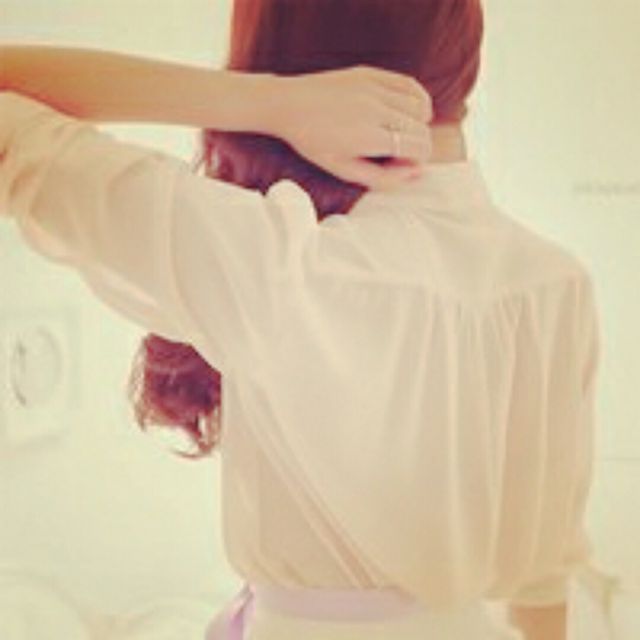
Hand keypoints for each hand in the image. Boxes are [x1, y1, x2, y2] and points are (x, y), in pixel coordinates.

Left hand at [268, 66, 432, 189]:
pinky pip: (410, 85)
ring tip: (400, 133)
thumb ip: (383, 177)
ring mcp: (375, 89)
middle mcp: (377, 110)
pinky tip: (408, 111)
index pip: (419, 148)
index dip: (418, 161)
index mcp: (370, 137)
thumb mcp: (344, 170)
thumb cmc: (314, 143)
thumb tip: (417, 174)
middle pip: (421, 130)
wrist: (288, 104)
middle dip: (417, 146)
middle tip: (397, 154)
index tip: (403, 165)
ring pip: (420, 108)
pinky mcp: (372, 74)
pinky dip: (417, 100)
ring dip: (417, 125)